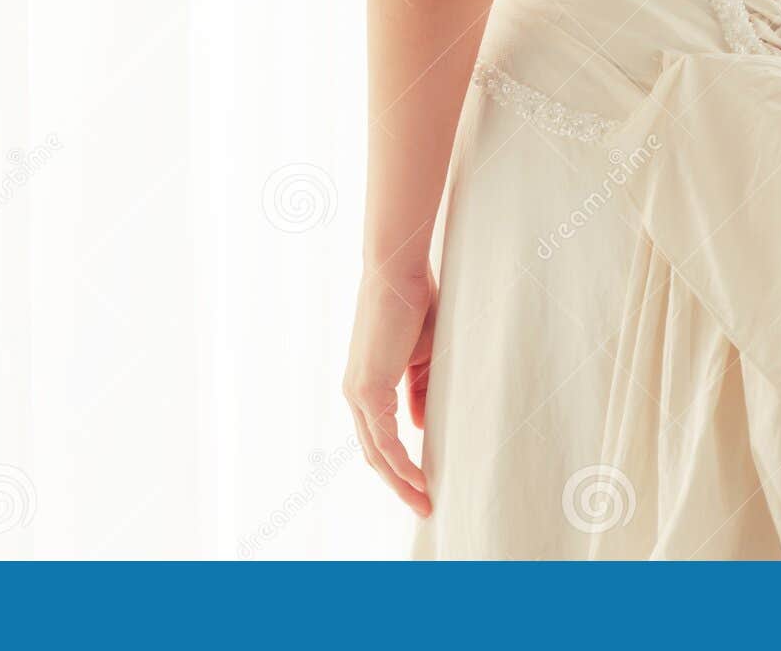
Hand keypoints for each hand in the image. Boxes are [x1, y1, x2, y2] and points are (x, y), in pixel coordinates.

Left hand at [342, 264, 435, 516]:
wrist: (399, 274)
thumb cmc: (415, 307)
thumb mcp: (422, 359)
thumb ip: (418, 393)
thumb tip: (418, 427)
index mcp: (367, 385)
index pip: (380, 436)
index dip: (401, 463)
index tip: (425, 483)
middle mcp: (356, 393)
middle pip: (374, 453)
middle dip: (400, 483)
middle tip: (424, 506)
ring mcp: (358, 392)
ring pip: (376, 452)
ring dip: (401, 481)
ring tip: (425, 502)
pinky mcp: (367, 387)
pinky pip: (383, 438)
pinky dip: (401, 462)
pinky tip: (418, 478)